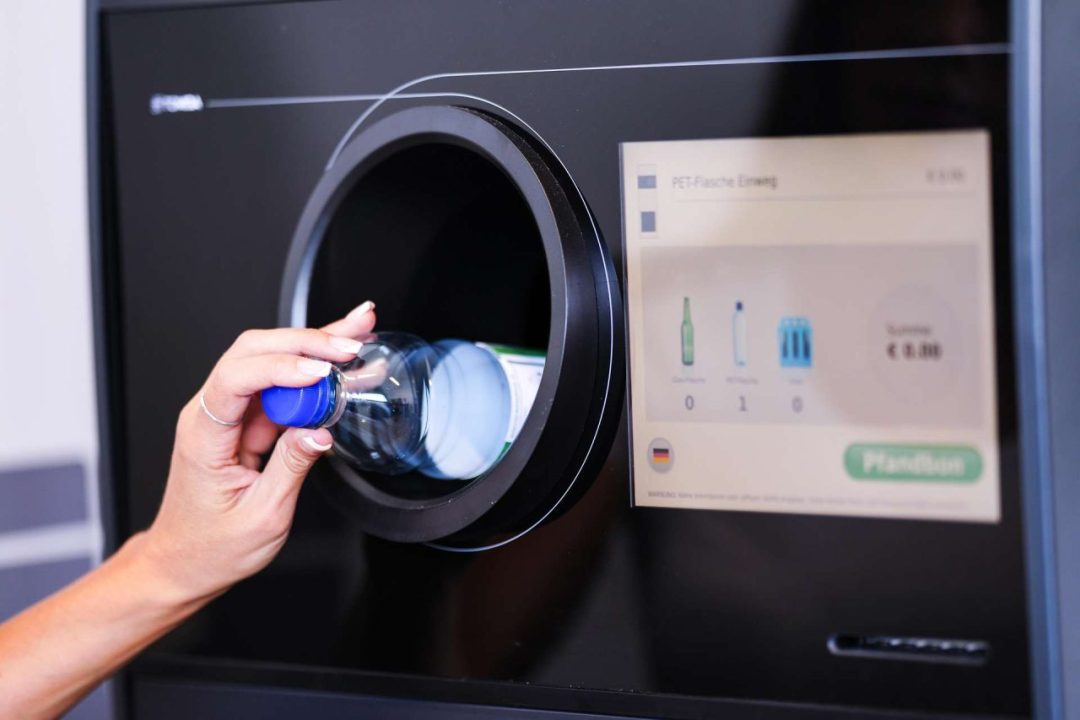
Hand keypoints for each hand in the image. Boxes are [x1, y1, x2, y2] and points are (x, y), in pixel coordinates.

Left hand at [141, 301, 376, 603]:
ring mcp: (230, 412)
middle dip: (305, 341)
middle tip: (351, 343)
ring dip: (314, 343)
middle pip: (253, 352)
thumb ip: (292, 468)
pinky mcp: (248, 418)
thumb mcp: (261, 517)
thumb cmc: (211, 546)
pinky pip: (281, 382)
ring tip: (357, 330)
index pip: (236, 378)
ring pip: (269, 358)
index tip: (321, 374)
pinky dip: (313, 365)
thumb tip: (320, 431)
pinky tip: (341, 352)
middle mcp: (210, 413)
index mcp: (203, 436)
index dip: (280, 368)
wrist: (185, 561)